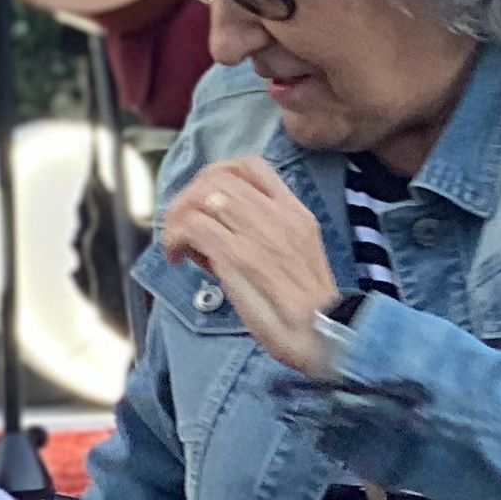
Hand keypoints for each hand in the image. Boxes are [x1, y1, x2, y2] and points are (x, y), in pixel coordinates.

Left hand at [160, 159, 343, 375]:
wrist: (325, 332)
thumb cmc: (310, 306)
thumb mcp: (300, 254)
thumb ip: (270, 233)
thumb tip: (226, 229)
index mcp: (297, 213)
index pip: (253, 166)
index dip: (217, 173)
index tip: (205, 195)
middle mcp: (278, 216)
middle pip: (217, 177)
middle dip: (188, 196)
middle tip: (181, 223)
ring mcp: (257, 234)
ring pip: (200, 198)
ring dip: (177, 217)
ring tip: (178, 242)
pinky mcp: (237, 257)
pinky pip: (192, 228)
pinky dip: (175, 238)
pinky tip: (178, 259)